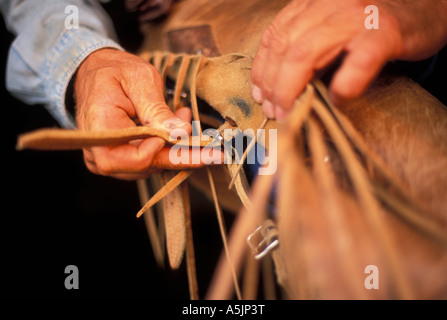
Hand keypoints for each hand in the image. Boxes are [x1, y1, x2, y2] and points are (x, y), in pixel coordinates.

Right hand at [74, 48, 218, 179]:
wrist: (94, 72)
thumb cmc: (115, 71)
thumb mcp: (140, 80)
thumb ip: (158, 109)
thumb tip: (183, 133)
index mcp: (99, 127)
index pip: (133, 158)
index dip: (162, 151)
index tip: (184, 135)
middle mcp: (97, 150)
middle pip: (144, 167)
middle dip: (178, 153)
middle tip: (205, 139)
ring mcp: (104, 159)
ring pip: (148, 167)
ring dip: (173, 149)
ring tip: (184, 119)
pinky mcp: (115, 160)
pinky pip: (144, 163)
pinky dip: (164, 149)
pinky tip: (173, 129)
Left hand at [251, 0, 446, 119]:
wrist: (427, 6)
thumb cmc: (375, 23)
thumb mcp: (333, 26)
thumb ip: (308, 45)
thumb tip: (279, 86)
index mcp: (313, 3)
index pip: (274, 35)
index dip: (262, 69)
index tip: (260, 94)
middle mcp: (329, 3)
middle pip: (285, 46)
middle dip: (273, 84)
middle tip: (274, 111)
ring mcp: (357, 15)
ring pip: (306, 53)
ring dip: (291, 89)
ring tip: (291, 111)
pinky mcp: (385, 32)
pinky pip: (357, 61)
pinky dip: (344, 84)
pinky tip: (339, 98)